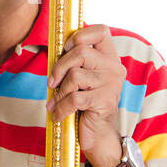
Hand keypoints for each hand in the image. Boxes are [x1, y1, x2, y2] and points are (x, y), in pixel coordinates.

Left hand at [46, 23, 125, 166]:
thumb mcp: (81, 79)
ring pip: (75, 75)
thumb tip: (54, 49)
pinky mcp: (104, 101)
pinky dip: (61, 107)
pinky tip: (58, 114)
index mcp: (110, 58)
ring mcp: (111, 84)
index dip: (80, 35)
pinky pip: (74, 98)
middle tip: (52, 82)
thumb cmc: (85, 104)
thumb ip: (74, 62)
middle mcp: (114, 68)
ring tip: (57, 101)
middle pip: (80, 52)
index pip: (101, 31)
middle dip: (59, 67)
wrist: (98, 135)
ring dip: (60, 91)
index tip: (66, 49)